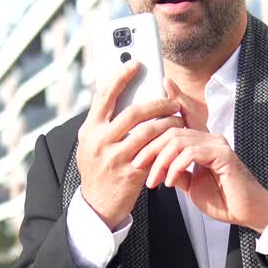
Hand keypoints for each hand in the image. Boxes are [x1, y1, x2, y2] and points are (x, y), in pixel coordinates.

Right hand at [76, 61, 183, 228]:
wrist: (97, 204)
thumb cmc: (99, 168)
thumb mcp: (92, 143)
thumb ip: (105, 122)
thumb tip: (125, 94)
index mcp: (89, 129)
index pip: (104, 96)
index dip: (120, 77)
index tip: (135, 63)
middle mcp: (99, 141)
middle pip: (133, 112)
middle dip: (156, 102)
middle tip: (170, 99)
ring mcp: (115, 157)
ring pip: (147, 131)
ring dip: (167, 122)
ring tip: (178, 118)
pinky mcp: (130, 172)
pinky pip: (154, 150)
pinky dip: (166, 141)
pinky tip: (175, 137)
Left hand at [130, 80, 267, 232]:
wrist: (246, 213)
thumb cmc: (224, 200)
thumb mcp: (192, 185)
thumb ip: (176, 172)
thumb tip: (159, 167)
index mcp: (204, 142)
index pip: (187, 115)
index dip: (176, 97)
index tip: (164, 81)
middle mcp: (211, 138)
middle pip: (173, 130)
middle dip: (151, 147)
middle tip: (138, 165)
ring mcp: (218, 144)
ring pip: (179, 140)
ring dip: (161, 161)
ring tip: (154, 180)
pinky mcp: (223, 155)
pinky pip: (191, 153)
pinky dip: (176, 167)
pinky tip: (170, 181)